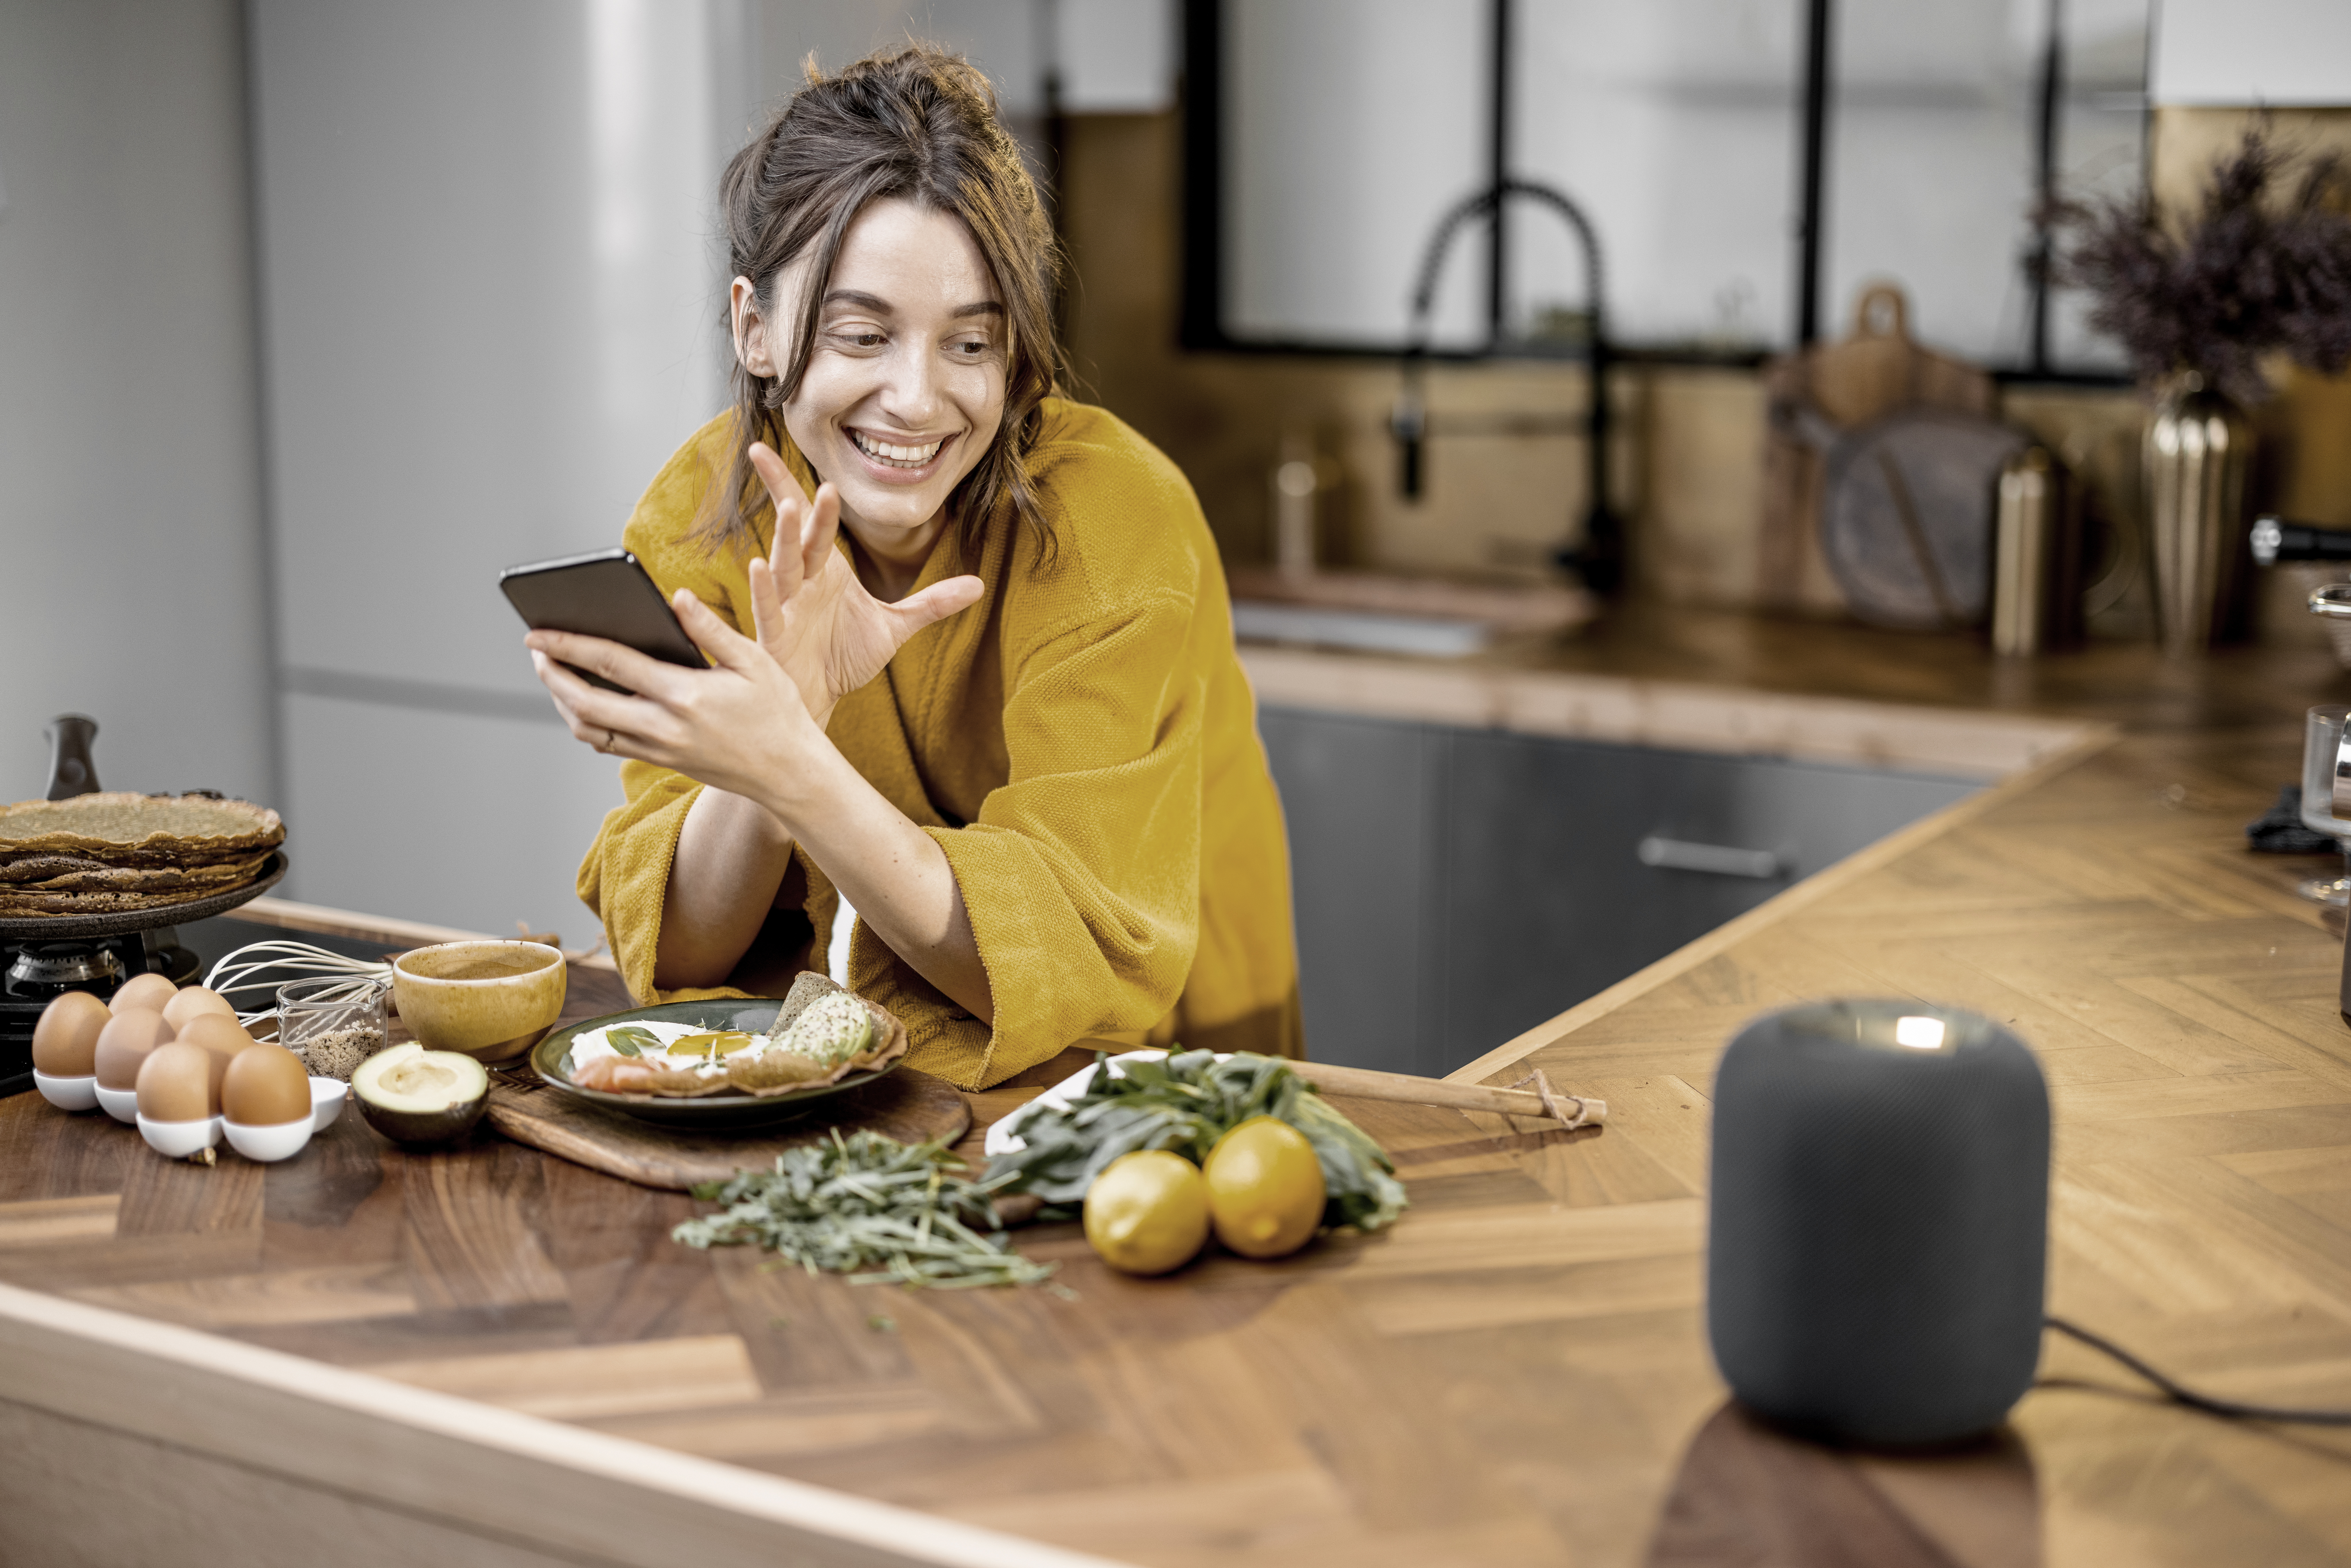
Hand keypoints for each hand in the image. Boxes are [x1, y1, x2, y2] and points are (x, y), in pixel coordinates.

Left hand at [525, 594, 825, 806]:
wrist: (789, 773)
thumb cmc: (778, 711)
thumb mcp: (754, 661)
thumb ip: (711, 629)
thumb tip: (677, 597)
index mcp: (684, 694)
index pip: (610, 663)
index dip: (568, 645)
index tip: (537, 633)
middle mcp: (664, 727)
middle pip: (584, 702)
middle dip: (551, 674)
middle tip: (536, 652)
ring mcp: (659, 749)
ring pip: (588, 729)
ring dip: (562, 701)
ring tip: (554, 675)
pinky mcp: (661, 761)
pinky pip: (606, 744)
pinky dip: (584, 723)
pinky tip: (583, 702)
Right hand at [746, 443, 983, 725]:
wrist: (821, 698)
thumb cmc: (844, 658)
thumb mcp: (895, 626)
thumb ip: (931, 603)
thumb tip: (978, 585)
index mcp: (826, 569)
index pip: (814, 520)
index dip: (796, 485)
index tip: (781, 451)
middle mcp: (803, 580)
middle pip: (798, 533)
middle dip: (794, 500)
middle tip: (781, 460)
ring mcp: (787, 605)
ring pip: (785, 564)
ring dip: (784, 536)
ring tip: (788, 506)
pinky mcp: (775, 634)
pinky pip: (769, 607)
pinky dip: (764, 587)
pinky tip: (760, 565)